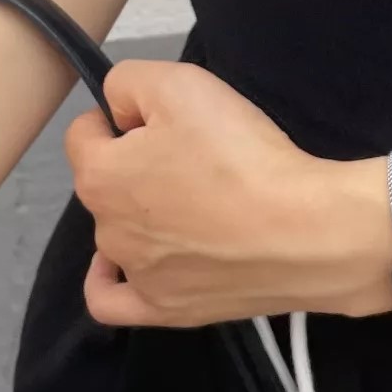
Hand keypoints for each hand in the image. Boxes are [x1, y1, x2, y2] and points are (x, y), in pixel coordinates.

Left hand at [63, 60, 391, 327]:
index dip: (122, 116)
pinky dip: (111, 281)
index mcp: (101, 175)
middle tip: (196, 155)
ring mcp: (137, 275)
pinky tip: (125, 268)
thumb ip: (128, 82)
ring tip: (195, 203)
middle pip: (107, 183)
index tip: (166, 118)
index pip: (85, 133)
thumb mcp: (181, 84)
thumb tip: (117, 110)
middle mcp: (107, 229)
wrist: (305, 232)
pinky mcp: (168, 309)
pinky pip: (113, 301)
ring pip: (119, 232)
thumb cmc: (241, 155)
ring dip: (142, 213)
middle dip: (136, 163)